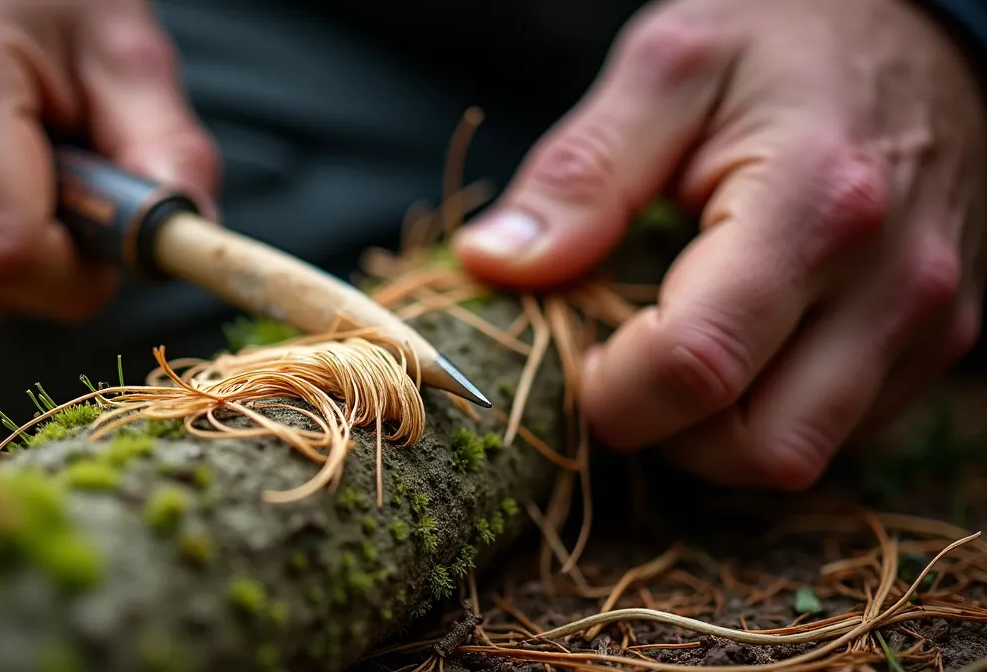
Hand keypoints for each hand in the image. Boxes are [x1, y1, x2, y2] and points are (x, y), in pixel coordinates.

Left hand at [453, 0, 986, 489]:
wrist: (925, 26)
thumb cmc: (787, 38)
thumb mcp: (669, 70)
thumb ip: (583, 173)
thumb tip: (492, 264)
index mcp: (815, 203)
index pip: (697, 364)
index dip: (611, 391)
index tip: (578, 352)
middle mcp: (893, 280)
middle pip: (758, 447)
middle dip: (663, 432)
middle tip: (620, 363)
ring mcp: (931, 321)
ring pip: (801, 458)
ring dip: (714, 434)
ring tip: (677, 348)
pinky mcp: (942, 343)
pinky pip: (841, 432)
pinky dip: (769, 413)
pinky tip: (742, 347)